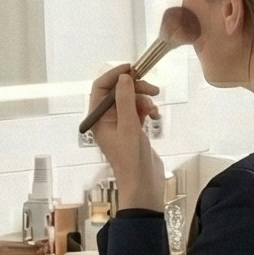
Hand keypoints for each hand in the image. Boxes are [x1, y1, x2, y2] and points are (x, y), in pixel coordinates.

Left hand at [88, 66, 165, 212]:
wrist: (143, 185)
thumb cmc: (132, 160)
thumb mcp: (128, 127)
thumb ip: (124, 100)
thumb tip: (124, 77)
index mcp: (98, 119)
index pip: (100, 88)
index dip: (114, 75)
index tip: (132, 69)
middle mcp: (106, 120)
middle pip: (118, 92)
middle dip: (135, 88)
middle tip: (153, 89)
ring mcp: (120, 125)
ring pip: (130, 100)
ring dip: (144, 99)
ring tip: (155, 108)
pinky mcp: (133, 130)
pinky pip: (138, 111)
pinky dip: (147, 109)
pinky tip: (155, 115)